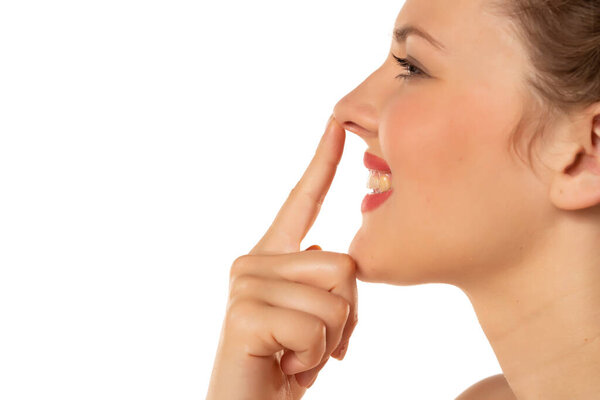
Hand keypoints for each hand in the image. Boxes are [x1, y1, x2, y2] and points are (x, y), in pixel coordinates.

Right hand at [206, 115, 357, 399]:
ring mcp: (245, 283)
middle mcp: (252, 260)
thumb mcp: (312, 318)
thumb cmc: (284, 363)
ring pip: (336, 297)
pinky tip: (285, 366)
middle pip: (343, 265)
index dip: (322, 164)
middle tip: (316, 344)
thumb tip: (325, 248)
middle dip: (347, 316)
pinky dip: (313, 358)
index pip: (301, 201)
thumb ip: (319, 280)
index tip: (336, 124)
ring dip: (329, 340)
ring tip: (296, 355)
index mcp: (270, 257)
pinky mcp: (244, 312)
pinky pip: (316, 327)